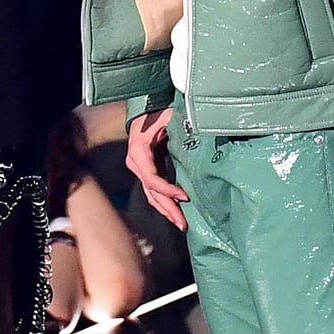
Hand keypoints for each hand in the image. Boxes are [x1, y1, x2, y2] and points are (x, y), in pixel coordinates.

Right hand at [123, 109, 189, 230]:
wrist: (144, 110)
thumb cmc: (156, 113)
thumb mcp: (167, 117)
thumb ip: (179, 125)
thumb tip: (198, 133)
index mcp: (139, 152)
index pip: (152, 179)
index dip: (168, 190)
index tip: (185, 196)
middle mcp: (136, 163)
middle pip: (151, 192)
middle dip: (168, 209)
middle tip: (183, 223)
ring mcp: (138, 169)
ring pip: (151, 195)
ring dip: (166, 210)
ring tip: (181, 223)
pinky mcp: (145, 171)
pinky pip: (152, 191)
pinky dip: (163, 202)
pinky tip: (174, 212)